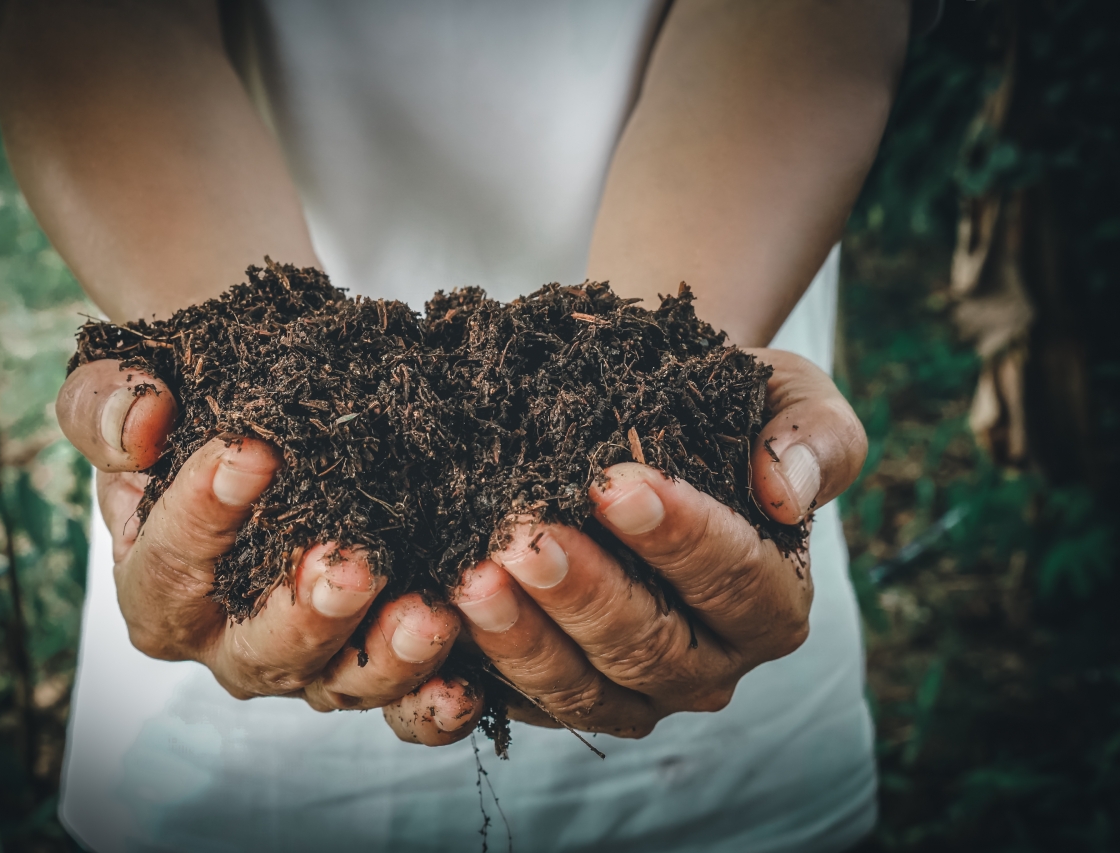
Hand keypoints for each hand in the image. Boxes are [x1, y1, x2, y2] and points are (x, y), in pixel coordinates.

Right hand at [57, 360, 469, 738]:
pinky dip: (432, 706)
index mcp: (156, 589)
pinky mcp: (370, 666)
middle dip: (309, 612)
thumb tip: (140, 423)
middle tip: (352, 564)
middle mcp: (227, 642)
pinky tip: (467, 683)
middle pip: (261, 649)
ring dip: (387, 659)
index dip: (204, 513)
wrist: (263, 420)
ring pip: (340, 684)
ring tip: (429, 617)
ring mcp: (305, 662)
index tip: (251, 452)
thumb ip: (106, 406)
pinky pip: (400, 706)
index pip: (170, 564)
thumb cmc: (188, 411)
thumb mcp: (122, 393)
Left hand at [382, 349, 865, 742]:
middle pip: (651, 647)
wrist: (651, 421)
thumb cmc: (726, 407)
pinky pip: (523, 702)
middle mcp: (710, 662)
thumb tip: (787, 492)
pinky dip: (480, 670)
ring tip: (472, 577)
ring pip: (584, 689)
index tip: (615, 484)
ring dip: (524, 638)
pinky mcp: (566, 696)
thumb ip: (813, 437)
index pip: (734, 579)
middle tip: (525, 537)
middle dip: (585, 593)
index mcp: (773, 602)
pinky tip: (438, 622)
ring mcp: (637, 691)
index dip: (678, 536)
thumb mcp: (790, 396)